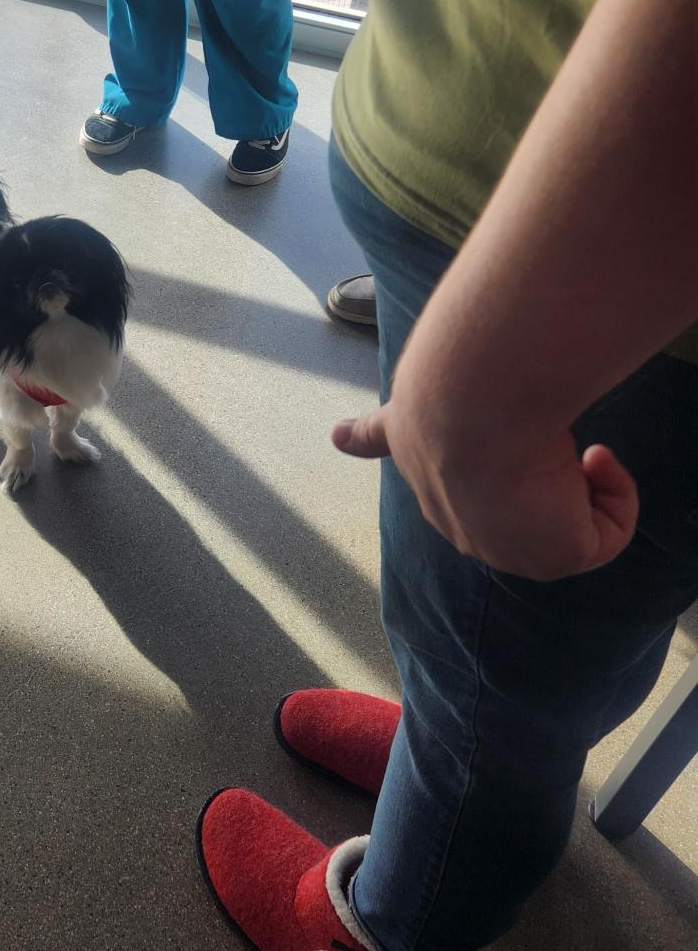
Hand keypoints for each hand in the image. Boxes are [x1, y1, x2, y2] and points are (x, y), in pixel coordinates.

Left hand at [332, 402, 638, 580]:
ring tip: (565, 444)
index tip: (373, 451)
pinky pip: (610, 531)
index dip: (426, 468)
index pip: (427, 483)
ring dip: (581, 478)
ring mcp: (510, 545)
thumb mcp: (397, 412)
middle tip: (552, 439)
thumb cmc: (440, 396)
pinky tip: (590, 457)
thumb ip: (375, 432)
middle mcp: (464, 520)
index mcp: (426, 480)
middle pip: (510, 513)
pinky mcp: (560, 554)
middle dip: (543, 477)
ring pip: (568, 517)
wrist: (469, 403)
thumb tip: (336, 438)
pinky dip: (615, 493)